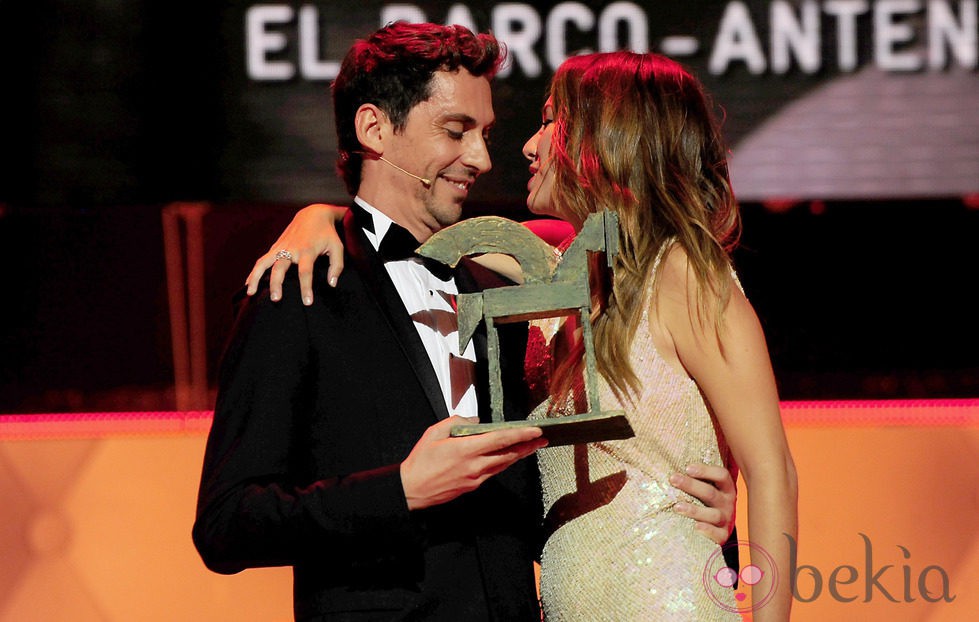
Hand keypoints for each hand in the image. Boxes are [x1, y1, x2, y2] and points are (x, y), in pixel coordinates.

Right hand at [245, 203, 348, 304]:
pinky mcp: (275, 246)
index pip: (305, 272)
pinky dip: (254, 271)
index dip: (306, 288)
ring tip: (250, 292)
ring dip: (256, 277)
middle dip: (276, 284)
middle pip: (280, 268)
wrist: (313, 214)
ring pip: (264, 262)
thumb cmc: (327, 234)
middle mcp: (291, 249)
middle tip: (276, 299)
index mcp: (307, 250)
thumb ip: (336, 266)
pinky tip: (249, 283)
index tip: (307, 302)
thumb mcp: (337, 247)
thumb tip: (331, 284)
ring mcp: (281, 247)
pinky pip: (262, 260)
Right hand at [400, 417, 547, 509]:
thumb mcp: (433, 433)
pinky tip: (508, 457)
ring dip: (519, 455)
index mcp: (466, 450)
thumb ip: (456, 423)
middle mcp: (474, 466)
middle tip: (541, 439)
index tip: (535, 431)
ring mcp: (475, 478)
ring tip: (531, 446)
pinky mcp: (472, 486)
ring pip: (503, 465)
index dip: (521, 435)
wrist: (411, 490)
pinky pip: (493, 472)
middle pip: (508, 455)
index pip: (501, 440)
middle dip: (528, 446)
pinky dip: (504, 463)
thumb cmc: (420, 462)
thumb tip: (473, 421)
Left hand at [669, 463, 736, 544]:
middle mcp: (728, 503)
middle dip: (691, 485)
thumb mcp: (708, 488)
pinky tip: (696, 527)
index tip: (687, 468)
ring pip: (713, 514)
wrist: (719, 529)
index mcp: (726, 488)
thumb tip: (670, 464)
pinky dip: (707, 531)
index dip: (706, 471)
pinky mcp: (723, 535)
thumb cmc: (707, 502)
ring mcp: (727, 520)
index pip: (721, 475)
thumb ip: (698, 477)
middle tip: (673, 479)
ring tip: (677, 507)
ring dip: (694, 510)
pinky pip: (717, 534)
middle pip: (710, 493)